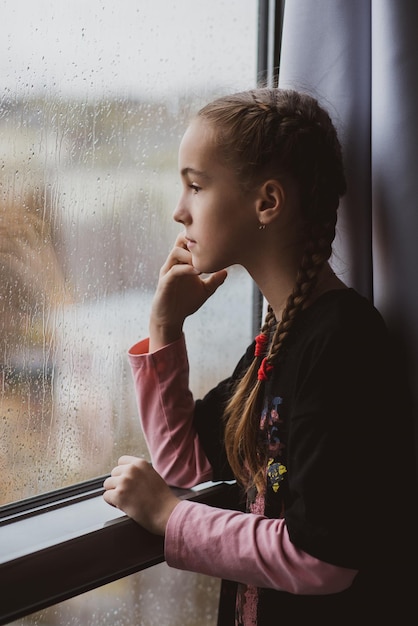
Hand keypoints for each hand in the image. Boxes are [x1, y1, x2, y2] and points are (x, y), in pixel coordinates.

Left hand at [103, 456, 180, 535]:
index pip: (121, 461)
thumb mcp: (152, 475)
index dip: (122, 472)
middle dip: (118, 483)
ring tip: (126, 500)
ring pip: (107, 485)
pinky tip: (122, 506)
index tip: (127, 481)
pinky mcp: (118, 495)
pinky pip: (106, 497)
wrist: (166, 512)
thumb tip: (124, 474)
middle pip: (113, 473)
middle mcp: (131, 470)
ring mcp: (124, 482)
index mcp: (140, 463)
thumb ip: (139, 472)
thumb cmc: (161, 498)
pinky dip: (112, 503)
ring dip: (114, 493)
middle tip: (128, 494)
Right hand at [149, 232, 227, 348]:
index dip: (200, 238)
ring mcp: (168, 271)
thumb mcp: (205, 291)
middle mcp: (174, 263)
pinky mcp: (164, 283)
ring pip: (176, 252)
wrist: (171, 319)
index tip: (215, 244)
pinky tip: (198, 272)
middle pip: (180, 240)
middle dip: (194, 241)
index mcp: (183, 262)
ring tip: (203, 263)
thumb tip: (227, 271)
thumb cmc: (185, 302)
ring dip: (191, 255)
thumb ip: (214, 280)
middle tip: (208, 249)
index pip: (188, 240)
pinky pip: (174, 270)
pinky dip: (186, 269)